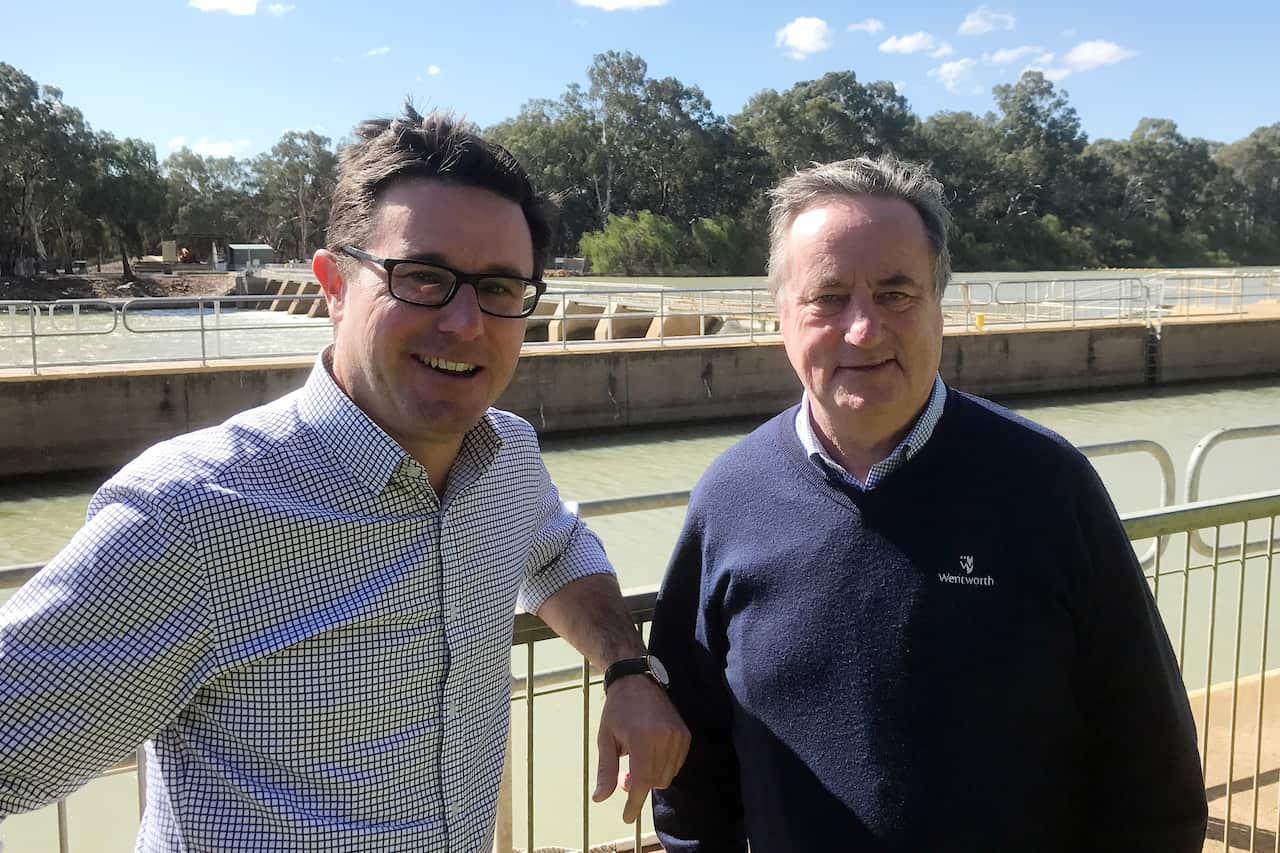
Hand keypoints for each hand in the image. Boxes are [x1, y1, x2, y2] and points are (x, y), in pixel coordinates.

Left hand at [592, 674, 690, 822]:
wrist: (637, 680)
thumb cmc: (617, 710)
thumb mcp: (605, 739)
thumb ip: (605, 770)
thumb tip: (599, 798)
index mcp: (642, 739)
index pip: (642, 781)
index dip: (634, 803)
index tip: (627, 817)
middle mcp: (665, 738)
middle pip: (655, 782)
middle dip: (638, 787)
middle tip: (623, 777)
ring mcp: (678, 736)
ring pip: (666, 776)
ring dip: (650, 777)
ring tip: (635, 762)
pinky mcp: (685, 735)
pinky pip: (676, 765)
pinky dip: (662, 767)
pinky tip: (649, 755)